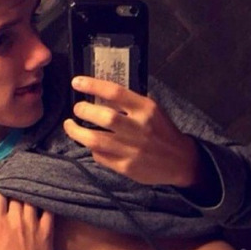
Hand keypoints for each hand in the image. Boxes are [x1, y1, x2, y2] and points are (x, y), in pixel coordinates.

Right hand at [0, 192, 53, 249]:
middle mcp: (15, 221)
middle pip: (15, 195)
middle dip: (12, 194)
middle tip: (12, 197)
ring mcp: (32, 224)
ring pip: (30, 199)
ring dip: (27, 197)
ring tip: (25, 199)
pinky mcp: (46, 230)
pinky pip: (48, 209)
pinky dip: (44, 204)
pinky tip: (41, 204)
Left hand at [63, 76, 201, 186]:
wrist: (180, 161)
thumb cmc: (162, 131)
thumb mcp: (153, 110)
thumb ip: (130, 103)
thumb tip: (99, 93)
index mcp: (146, 109)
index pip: (115, 92)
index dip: (92, 85)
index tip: (76, 82)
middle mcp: (139, 128)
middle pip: (103, 117)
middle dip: (83, 110)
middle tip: (77, 109)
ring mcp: (132, 149)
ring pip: (96, 140)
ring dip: (77, 132)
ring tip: (70, 126)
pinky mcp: (126, 167)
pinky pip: (101, 156)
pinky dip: (92, 149)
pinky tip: (91, 144)